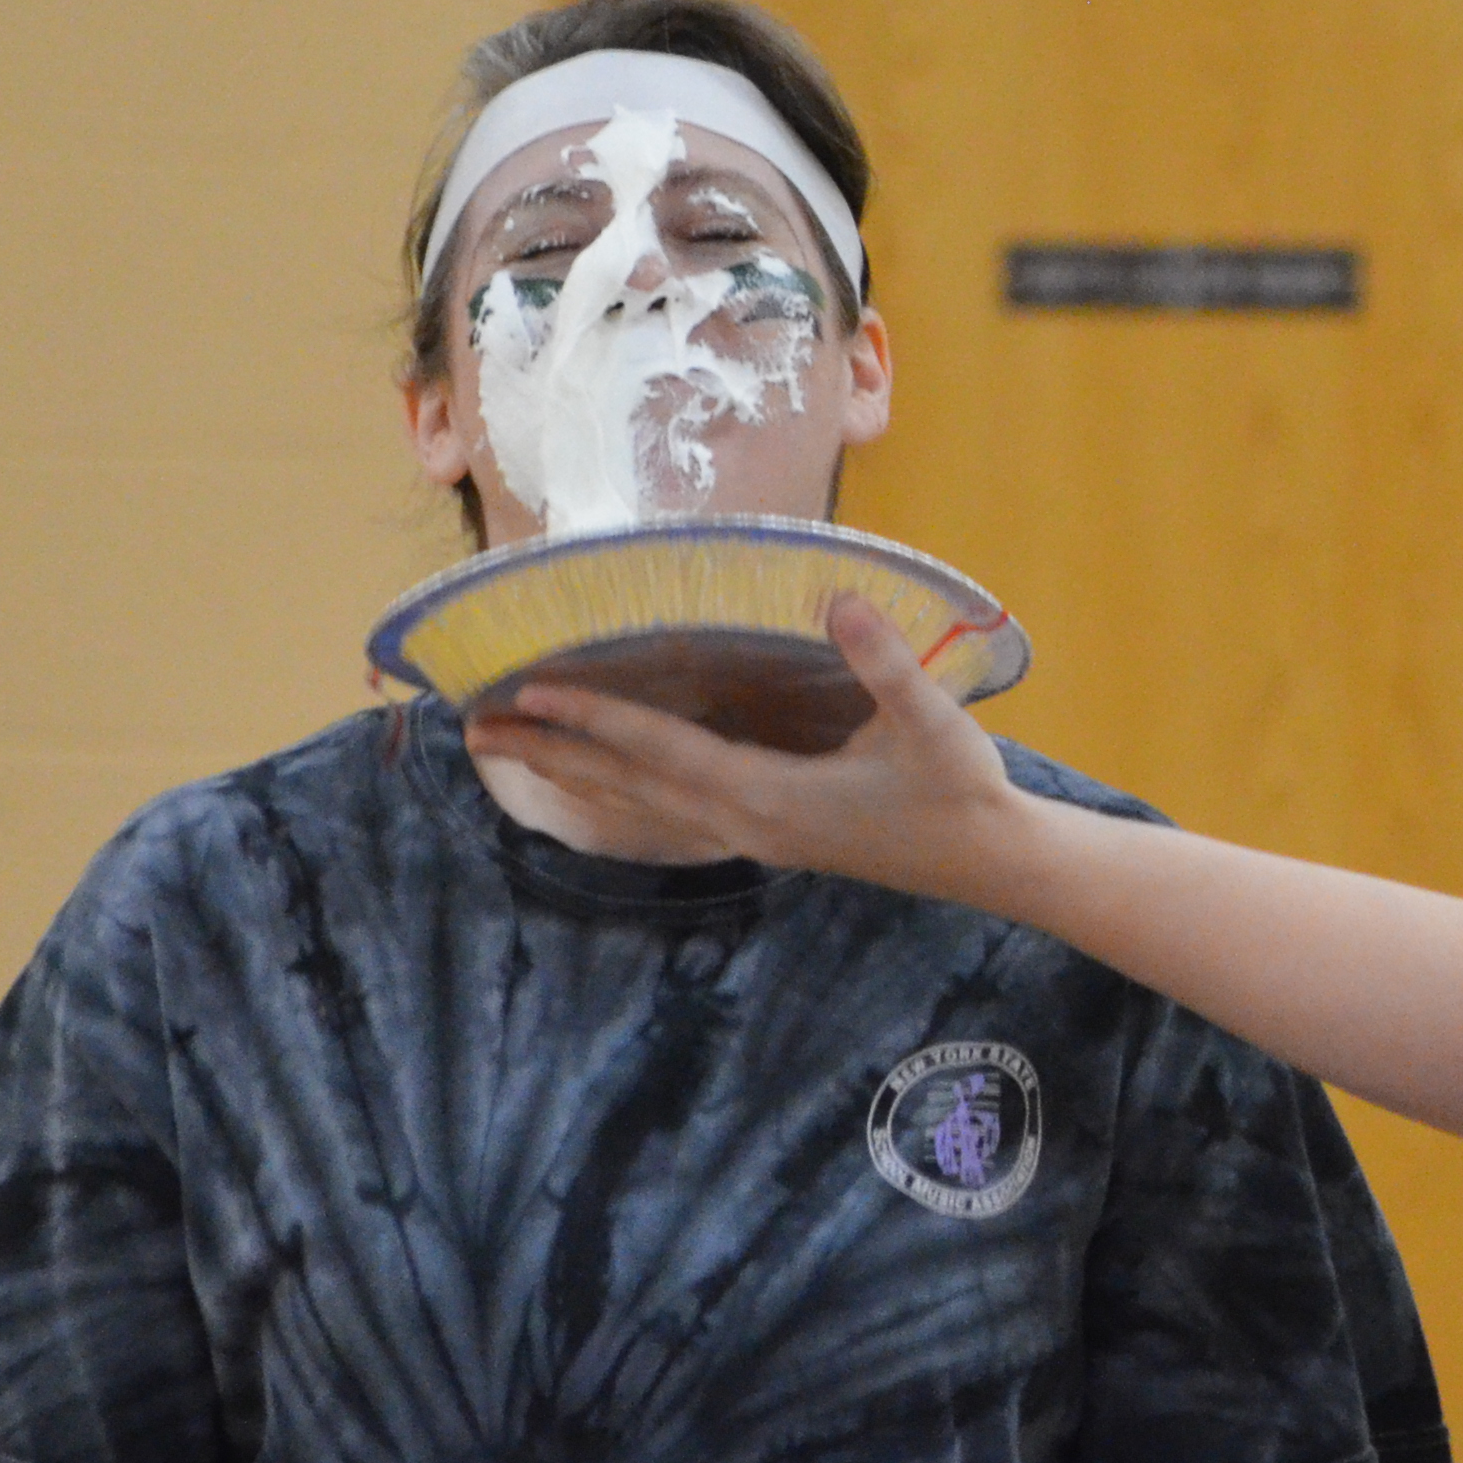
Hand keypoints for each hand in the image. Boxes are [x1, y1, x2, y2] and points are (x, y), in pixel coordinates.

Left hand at [491, 593, 1027, 898]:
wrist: (992, 862)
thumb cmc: (963, 791)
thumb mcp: (932, 724)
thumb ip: (885, 665)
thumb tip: (839, 599)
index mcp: (770, 799)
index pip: (663, 749)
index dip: (595, 716)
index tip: (531, 691)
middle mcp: (744, 822)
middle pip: (625, 784)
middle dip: (547, 752)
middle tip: (470, 729)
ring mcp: (751, 834)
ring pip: (637, 800)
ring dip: (569, 771)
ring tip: (504, 748)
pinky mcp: (766, 834)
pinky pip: (666, 807)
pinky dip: (617, 786)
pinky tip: (595, 777)